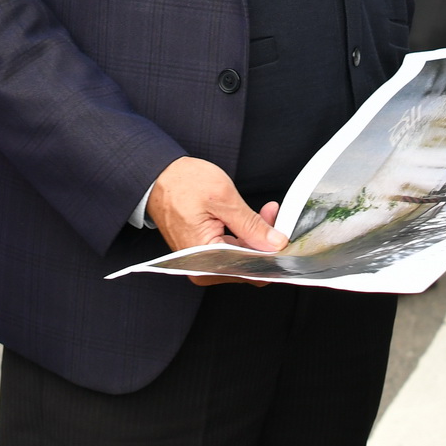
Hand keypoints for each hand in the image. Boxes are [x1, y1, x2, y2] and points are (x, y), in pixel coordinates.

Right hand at [145, 156, 281, 286]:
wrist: (158, 176)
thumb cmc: (182, 184)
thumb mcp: (223, 199)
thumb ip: (251, 225)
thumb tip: (275, 243)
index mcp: (204, 260)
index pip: (249, 269)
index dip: (273, 255)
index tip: (287, 238)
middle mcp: (202, 267)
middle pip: (248, 265)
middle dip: (267, 242)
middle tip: (277, 216)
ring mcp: (204, 262)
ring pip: (243, 258)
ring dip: (258, 237)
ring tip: (267, 213)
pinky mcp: (206, 253)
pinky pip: (233, 251)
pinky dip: (246, 236)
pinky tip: (255, 219)